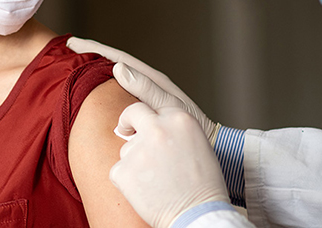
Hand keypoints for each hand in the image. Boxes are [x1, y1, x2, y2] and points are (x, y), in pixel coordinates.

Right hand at [67, 37, 220, 143]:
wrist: (208, 142)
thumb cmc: (189, 126)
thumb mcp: (167, 105)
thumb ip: (144, 87)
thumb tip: (117, 67)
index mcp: (150, 78)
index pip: (115, 57)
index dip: (93, 49)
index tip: (71, 43)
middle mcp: (147, 82)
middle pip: (112, 62)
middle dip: (90, 54)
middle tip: (66, 49)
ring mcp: (146, 94)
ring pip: (114, 76)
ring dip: (94, 69)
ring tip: (74, 65)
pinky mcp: (145, 107)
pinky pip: (118, 91)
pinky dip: (103, 86)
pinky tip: (93, 91)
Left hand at [110, 103, 229, 227]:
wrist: (198, 216)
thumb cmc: (203, 184)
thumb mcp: (197, 143)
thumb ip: (173, 128)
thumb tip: (150, 124)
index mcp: (179, 118)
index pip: (151, 106)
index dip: (145, 116)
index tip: (139, 121)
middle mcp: (157, 128)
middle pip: (131, 113)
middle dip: (127, 121)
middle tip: (125, 130)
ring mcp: (138, 149)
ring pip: (126, 148)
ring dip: (134, 161)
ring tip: (156, 180)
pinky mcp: (123, 170)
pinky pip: (118, 170)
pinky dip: (127, 181)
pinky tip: (146, 191)